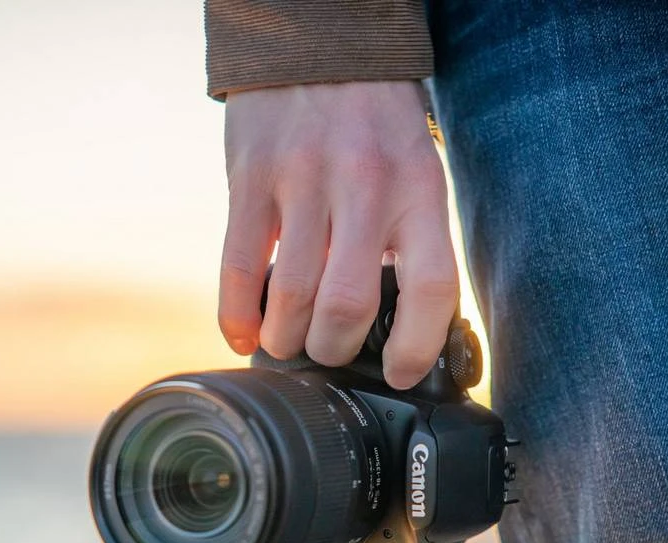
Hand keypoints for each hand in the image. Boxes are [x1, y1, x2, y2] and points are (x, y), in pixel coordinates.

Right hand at [218, 81, 457, 388]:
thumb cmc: (373, 124)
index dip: (417, 346)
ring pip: (291, 294)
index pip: (431, 288)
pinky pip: (236, 265)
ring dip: (286, 338)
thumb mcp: (415, 169)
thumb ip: (408, 236)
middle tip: (328, 353)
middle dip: (334, 349)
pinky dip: (236, 314)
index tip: (402, 373)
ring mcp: (302, 181)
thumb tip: (397, 324)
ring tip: (287, 342)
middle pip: (348, 303)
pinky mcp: (250, 178)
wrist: (318, 44)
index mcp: (418, 189)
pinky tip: (244, 333)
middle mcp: (364, 186)